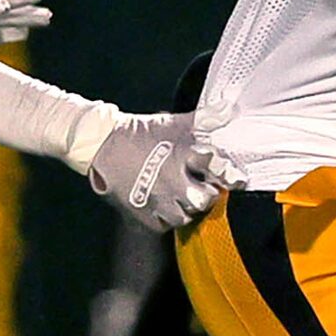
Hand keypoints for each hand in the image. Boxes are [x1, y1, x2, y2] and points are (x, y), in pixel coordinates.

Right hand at [87, 110, 225, 232]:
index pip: (216, 169)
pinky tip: (166, 206)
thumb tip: (228, 109)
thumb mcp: (172, 123)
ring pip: (185, 215)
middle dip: (207, 194)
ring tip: (184, 197)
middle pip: (204, 200)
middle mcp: (171, 181)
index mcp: (182, 156)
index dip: (228, 174)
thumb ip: (204, 119)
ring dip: (188, 207)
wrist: (102, 145)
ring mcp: (156, 200)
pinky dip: (167, 218)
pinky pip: (163, 225)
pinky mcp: (142, 213)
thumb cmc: (139, 133)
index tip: (233, 177)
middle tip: (203, 187)